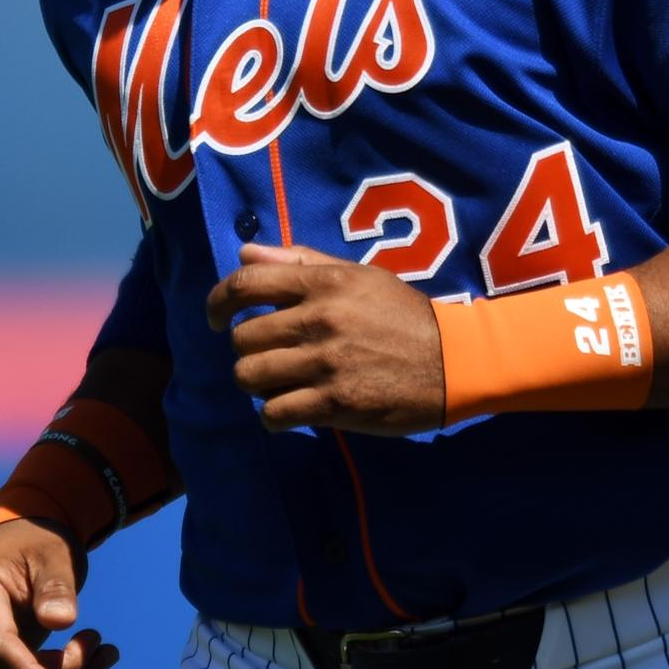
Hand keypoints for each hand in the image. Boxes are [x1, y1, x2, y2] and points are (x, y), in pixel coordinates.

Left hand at [205, 243, 446, 435]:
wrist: (454, 361)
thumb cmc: (403, 315)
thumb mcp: (359, 276)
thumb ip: (300, 261)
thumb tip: (244, 253)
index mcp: (323, 283)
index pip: (246, 284)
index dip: (217, 302)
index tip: (215, 318)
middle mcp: (318, 320)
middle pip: (242, 337)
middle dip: (248, 350)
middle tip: (269, 356)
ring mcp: (324, 364)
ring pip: (250, 376)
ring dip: (256, 383)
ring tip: (278, 383)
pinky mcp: (334, 404)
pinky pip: (273, 413)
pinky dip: (272, 415)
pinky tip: (288, 409)